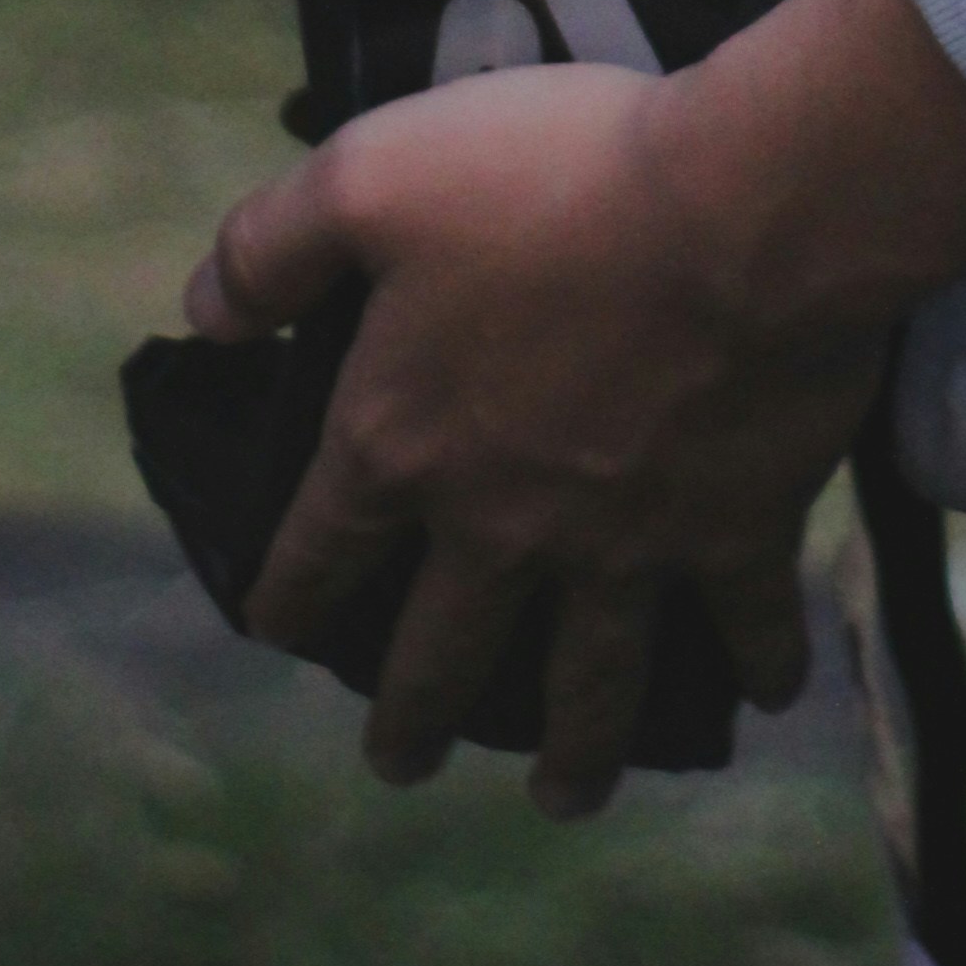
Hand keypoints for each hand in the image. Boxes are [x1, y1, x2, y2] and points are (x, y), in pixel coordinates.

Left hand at [184, 0, 965, 813]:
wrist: (741, 208)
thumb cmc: (550, 175)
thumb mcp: (370, 173)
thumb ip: (268, 247)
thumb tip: (199, 315)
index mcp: (403, 441)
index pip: (320, 548)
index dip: (289, 596)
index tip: (278, 629)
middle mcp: (503, 521)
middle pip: (442, 650)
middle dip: (415, 716)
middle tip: (403, 759)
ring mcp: (624, 540)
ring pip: (588, 680)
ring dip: (574, 749)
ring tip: (562, 791)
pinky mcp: (736, 527)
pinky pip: (746, 619)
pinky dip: (759, 662)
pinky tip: (766, 694)